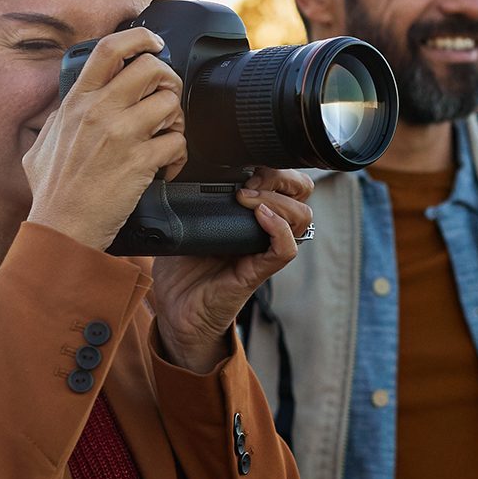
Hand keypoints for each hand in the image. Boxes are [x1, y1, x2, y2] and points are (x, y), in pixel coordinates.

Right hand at [25, 28, 187, 249]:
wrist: (62, 229)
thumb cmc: (52, 192)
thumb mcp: (42, 144)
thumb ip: (59, 118)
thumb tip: (69, 105)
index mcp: (76, 102)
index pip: (110, 49)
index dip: (139, 38)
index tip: (154, 44)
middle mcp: (99, 111)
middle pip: (151, 68)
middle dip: (168, 80)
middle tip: (166, 98)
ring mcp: (120, 135)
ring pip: (170, 103)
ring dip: (176, 119)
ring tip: (166, 135)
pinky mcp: (140, 162)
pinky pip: (177, 142)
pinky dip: (179, 155)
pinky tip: (167, 166)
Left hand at [149, 168, 313, 371]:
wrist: (175, 312)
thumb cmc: (181, 269)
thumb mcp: (184, 222)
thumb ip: (193, 197)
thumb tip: (186, 170)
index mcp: (251, 215)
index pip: (285, 181)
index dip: (275, 167)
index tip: (246, 166)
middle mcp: (264, 231)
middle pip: (302, 193)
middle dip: (281, 178)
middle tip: (251, 181)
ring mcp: (263, 251)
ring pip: (301, 217)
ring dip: (277, 200)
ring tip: (249, 199)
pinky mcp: (257, 273)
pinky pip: (285, 250)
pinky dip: (279, 229)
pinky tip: (260, 217)